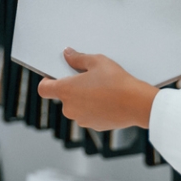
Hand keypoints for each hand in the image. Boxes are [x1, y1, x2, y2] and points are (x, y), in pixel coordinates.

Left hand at [37, 49, 157, 130]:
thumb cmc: (116, 81)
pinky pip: (88, 114)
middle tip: (88, 78)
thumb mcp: (96, 61)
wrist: (136, 103)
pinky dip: (94, 108)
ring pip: (76, 106)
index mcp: (66, 91)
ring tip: (101, 89)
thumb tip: (67, 54)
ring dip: (83, 99)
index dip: (47, 81)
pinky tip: (107, 99)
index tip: (55, 76)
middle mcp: (69, 108)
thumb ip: (78, 58)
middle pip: (63, 97)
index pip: (44, 89)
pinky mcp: (93, 126)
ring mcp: (81, 119)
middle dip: (72, 88)